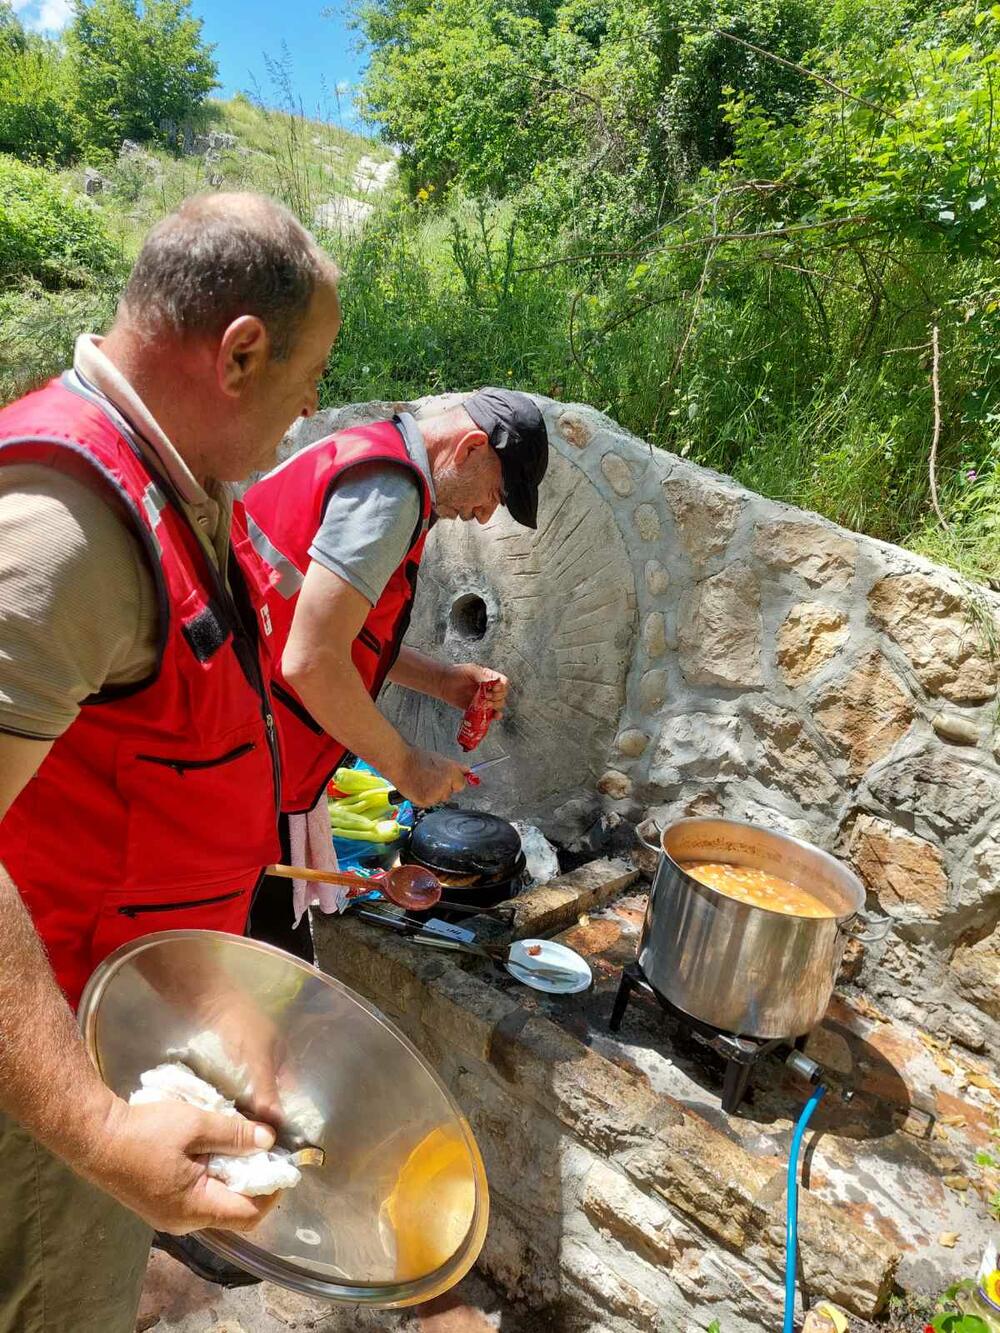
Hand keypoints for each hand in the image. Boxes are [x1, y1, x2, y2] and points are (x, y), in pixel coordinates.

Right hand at [90, 1097, 281, 1234]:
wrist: (94, 1137)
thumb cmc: (145, 1133)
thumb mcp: (195, 1125)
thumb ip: (234, 1135)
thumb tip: (268, 1140)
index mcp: (194, 1208)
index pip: (248, 1215)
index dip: (272, 1192)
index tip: (282, 1164)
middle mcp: (183, 1221)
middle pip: (232, 1211)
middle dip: (253, 1182)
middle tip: (263, 1149)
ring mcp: (168, 1214)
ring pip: (214, 1203)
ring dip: (231, 1177)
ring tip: (240, 1145)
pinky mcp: (158, 1203)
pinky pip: (196, 1196)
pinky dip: (212, 1176)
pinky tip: (212, 1150)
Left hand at [196, 991, 286, 1128]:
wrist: (207, 999)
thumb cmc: (240, 1023)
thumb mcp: (257, 1056)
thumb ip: (266, 1087)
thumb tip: (276, 1123)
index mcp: (282, 1055)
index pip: (290, 1090)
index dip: (287, 1110)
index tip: (279, 1135)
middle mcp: (267, 1058)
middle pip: (269, 1092)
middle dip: (263, 1112)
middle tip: (253, 1138)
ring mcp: (245, 1059)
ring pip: (249, 1089)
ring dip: (245, 1105)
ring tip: (237, 1131)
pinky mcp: (225, 1060)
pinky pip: (232, 1084)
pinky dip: (229, 1096)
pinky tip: (222, 1110)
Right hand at [391, 746, 468, 806]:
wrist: (400, 763)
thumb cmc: (417, 758)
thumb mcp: (440, 759)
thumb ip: (456, 767)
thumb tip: (468, 771)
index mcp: (451, 773)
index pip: (461, 784)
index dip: (453, 781)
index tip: (445, 778)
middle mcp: (446, 785)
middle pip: (450, 793)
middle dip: (443, 788)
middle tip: (430, 778)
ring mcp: (435, 795)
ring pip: (439, 799)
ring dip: (434, 794)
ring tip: (422, 782)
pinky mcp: (425, 802)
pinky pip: (429, 803)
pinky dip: (425, 798)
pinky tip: (418, 788)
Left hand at [440, 664, 508, 717]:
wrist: (443, 683)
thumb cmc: (456, 673)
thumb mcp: (471, 671)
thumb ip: (483, 677)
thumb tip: (495, 684)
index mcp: (489, 677)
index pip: (503, 682)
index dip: (502, 686)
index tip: (494, 688)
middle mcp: (489, 689)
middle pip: (502, 695)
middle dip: (496, 697)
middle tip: (486, 696)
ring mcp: (484, 699)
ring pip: (498, 705)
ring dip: (494, 706)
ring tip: (484, 704)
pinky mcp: (478, 709)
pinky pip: (489, 714)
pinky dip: (494, 716)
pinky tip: (494, 716)